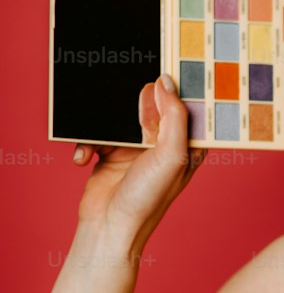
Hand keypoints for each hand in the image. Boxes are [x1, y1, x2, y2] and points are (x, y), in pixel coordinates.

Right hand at [72, 75, 207, 247]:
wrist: (109, 228)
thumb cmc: (147, 198)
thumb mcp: (172, 154)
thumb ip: (173, 116)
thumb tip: (164, 82)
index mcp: (188, 147)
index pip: (189, 108)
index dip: (180, 88)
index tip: (167, 64)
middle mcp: (164, 146)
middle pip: (153, 107)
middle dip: (138, 100)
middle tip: (130, 91)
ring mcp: (137, 150)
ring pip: (121, 117)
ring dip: (106, 125)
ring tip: (102, 141)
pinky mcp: (111, 155)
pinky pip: (98, 135)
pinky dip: (87, 143)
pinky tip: (84, 158)